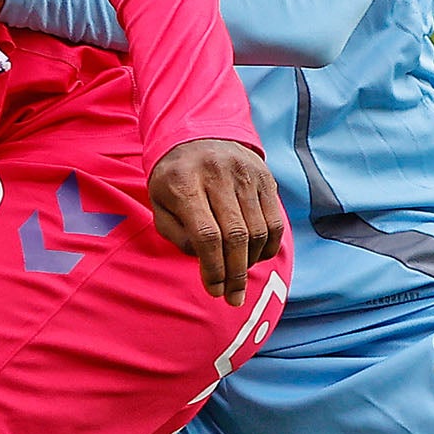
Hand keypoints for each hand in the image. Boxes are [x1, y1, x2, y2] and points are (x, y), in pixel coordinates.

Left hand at [148, 138, 286, 304]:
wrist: (198, 135)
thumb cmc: (174, 180)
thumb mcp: (160, 204)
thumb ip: (176, 234)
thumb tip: (205, 260)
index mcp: (185, 183)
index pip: (206, 235)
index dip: (213, 269)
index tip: (214, 291)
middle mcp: (217, 175)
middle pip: (236, 236)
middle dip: (235, 274)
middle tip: (233, 298)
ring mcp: (245, 174)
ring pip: (258, 231)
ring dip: (251, 263)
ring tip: (240, 276)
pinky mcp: (265, 177)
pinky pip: (274, 221)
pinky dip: (268, 247)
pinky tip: (256, 258)